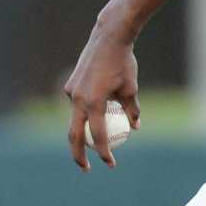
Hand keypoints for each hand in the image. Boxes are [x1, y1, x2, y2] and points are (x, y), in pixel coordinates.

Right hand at [65, 23, 142, 172]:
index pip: (98, 136)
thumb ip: (132, 110)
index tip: (110, 164)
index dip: (104, 153)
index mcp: (94, 103)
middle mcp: (78, 99)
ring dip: (83, 132)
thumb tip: (135, 128)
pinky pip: (76, 103)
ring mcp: (71, 91)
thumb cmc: (123, 63)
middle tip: (87, 168)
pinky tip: (96, 109)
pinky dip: (85, 111)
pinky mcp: (70, 84)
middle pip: (74, 135)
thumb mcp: (131, 88)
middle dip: (79, 155)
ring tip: (94, 141)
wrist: (108, 37)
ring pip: (75, 118)